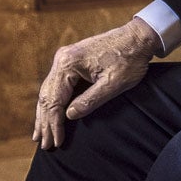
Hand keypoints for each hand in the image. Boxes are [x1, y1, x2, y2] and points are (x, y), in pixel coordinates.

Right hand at [34, 17, 159, 150]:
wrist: (140, 36)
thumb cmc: (130, 58)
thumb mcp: (113, 83)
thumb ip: (90, 100)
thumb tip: (69, 116)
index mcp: (67, 64)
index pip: (54, 100)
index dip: (54, 124)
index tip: (55, 142)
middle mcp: (62, 59)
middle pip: (47, 96)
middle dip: (45, 122)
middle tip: (43, 144)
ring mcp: (65, 58)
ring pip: (49, 91)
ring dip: (46, 113)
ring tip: (40, 134)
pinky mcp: (72, 60)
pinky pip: (57, 85)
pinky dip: (54, 102)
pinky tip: (51, 114)